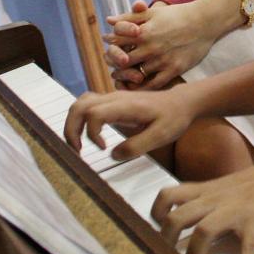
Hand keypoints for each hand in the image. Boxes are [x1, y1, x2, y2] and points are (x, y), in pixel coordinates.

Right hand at [63, 87, 195, 160]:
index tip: (103, 148)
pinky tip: (88, 137)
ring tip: (78, 146)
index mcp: (126, 105)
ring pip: (80, 104)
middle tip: (78, 152)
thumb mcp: (161, 136)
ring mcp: (112, 98)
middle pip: (79, 105)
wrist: (181, 103)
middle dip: (71, 129)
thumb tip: (113, 155)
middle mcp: (115, 98)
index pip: (94, 113)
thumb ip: (137, 146)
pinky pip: (87, 106)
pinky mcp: (112, 103)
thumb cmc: (173, 118)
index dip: (92, 133)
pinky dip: (80, 121)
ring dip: (73, 125)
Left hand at [103, 0, 216, 90]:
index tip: (111, 49)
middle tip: (115, 66)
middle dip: (116, 64)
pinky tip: (140, 85)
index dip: (111, 47)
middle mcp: (151, 48)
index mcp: (143, 32)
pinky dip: (143, 87)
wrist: (204, 22)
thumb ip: (129, 17)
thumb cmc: (177, 15)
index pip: (117, 43)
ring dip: (127, 77)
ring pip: (136, 75)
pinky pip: (153, 85)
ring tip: (124, 77)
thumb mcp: (153, 12)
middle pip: (123, 62)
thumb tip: (109, 21)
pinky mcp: (174, 70)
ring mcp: (162, 60)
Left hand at [151, 157, 253, 253]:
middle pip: (178, 217)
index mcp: (208, 190)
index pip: (170, 195)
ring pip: (203, 231)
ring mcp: (237, 210)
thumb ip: (209, 199)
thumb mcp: (228, 186)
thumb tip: (190, 217)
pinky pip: (248, 250)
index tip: (155, 229)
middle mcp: (217, 199)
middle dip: (167, 241)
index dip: (156, 213)